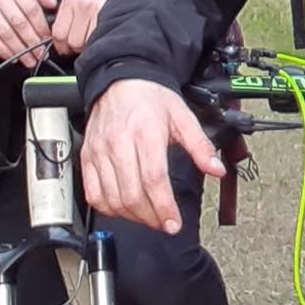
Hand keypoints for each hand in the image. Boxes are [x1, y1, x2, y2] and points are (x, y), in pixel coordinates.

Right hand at [0, 0, 57, 62]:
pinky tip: (13, 57)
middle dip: (32, 42)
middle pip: (19, 22)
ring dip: (19, 50)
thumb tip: (53, 3)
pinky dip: (3, 50)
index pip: (31, 8)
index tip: (48, 39)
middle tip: (41, 54)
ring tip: (30, 60)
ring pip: (5, 33)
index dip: (41, 26)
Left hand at [52, 0, 122, 56]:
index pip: (58, 33)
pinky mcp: (110, 14)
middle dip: (74, 48)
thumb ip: (67, 13)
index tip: (64, 48)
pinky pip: (99, 38)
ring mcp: (96, 11)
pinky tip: (101, 37)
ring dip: (87, 47)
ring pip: (84, 43)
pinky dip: (98, 42)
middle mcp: (81, 6)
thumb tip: (60, 37)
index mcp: (70, 0)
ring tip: (91, 40)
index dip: (60, 46)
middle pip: (71, 41)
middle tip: (79, 46)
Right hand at [80, 79, 218, 232]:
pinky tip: (124, 209)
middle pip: (131, 194)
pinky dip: (108, 208)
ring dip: (132, 216)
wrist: (120, 81)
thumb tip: (217, 169)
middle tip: (165, 224)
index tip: (174, 223)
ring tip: (150, 218)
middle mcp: (119, 144)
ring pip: (111, 198)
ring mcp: (99, 152)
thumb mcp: (184, 117)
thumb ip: (200, 146)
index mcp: (146, 134)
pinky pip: (93, 193)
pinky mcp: (87, 158)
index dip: (164, 207)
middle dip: (151, 217)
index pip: (153, 180)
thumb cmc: (151, 99)